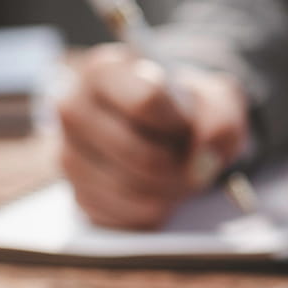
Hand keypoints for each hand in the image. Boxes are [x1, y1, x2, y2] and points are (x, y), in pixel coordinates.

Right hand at [57, 45, 249, 229]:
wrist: (171, 130)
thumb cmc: (188, 109)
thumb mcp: (217, 100)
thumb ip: (220, 122)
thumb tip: (201, 163)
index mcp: (105, 71)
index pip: (146, 101)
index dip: (181, 123)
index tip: (188, 124)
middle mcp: (73, 109)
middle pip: (142, 156)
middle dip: (180, 167)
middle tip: (192, 160)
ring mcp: (67, 154)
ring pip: (133, 189)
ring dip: (171, 191)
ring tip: (179, 173)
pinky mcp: (77, 195)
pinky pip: (125, 216)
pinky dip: (155, 210)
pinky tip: (160, 191)